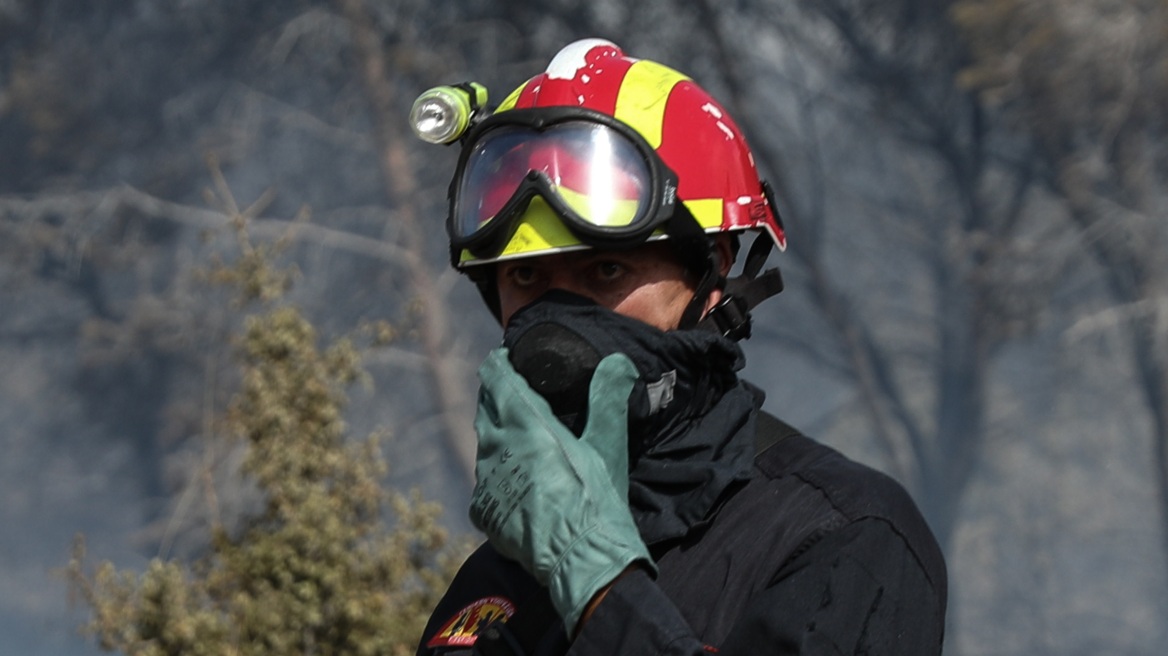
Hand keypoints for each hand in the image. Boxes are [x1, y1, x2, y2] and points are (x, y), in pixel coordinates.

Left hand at [469, 348, 653, 630]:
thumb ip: (608, 397)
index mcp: (525, 423)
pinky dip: (496, 473)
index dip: (498, 365)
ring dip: (496, 435)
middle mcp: (498, 447)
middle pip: (486, 410)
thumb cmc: (596, 499)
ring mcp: (486, 481)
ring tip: (515, 435)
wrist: (580, 560)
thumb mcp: (608, 444)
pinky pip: (484, 482)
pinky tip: (514, 479)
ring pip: (483, 446)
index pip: (497, 380)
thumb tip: (618, 360)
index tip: (504, 359)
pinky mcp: (483, 510)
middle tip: (511, 391)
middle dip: (496, 397)